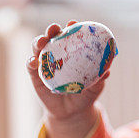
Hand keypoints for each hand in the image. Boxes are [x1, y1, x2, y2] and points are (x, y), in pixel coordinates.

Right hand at [27, 21, 109, 137]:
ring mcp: (44, 63)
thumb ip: (99, 80)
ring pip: (38, 47)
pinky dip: (31, 61)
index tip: (73, 24)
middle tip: (54, 28)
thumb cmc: (85, 96)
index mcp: (72, 53)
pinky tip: (34, 61)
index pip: (70, 36)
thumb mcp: (95, 89)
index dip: (71, 27)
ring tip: (42, 41)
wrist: (71, 114)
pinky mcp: (35, 75)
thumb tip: (107, 71)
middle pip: (52, 37)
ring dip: (38, 41)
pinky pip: (30, 65)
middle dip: (52, 29)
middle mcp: (57, 54)